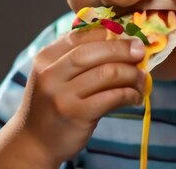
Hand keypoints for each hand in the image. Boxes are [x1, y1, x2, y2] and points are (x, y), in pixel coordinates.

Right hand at [14, 27, 146, 163]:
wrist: (34, 141)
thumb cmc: (53, 102)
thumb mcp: (56, 74)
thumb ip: (78, 55)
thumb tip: (120, 39)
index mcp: (46, 57)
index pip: (81, 35)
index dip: (108, 32)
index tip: (128, 36)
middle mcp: (51, 74)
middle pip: (94, 51)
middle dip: (123, 49)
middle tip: (141, 51)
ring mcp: (63, 95)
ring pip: (107, 73)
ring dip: (131, 74)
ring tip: (141, 78)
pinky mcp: (76, 114)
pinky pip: (112, 97)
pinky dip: (129, 93)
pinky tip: (135, 96)